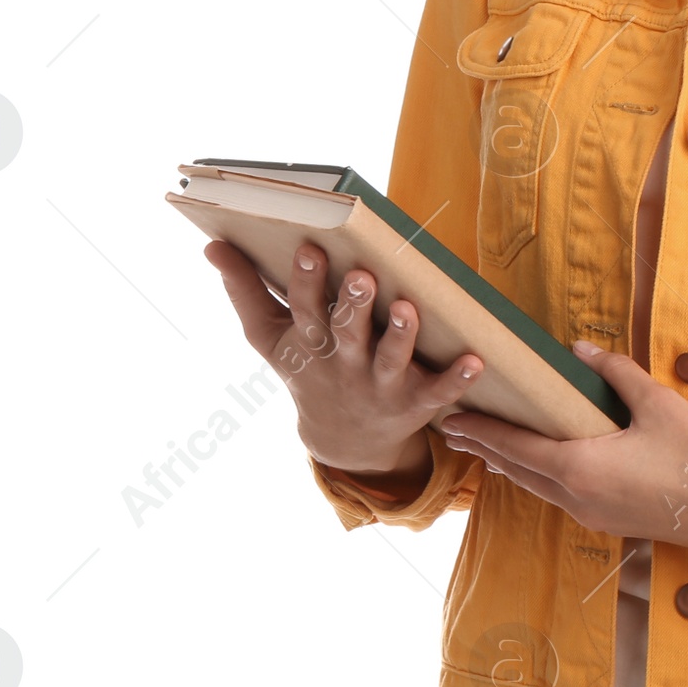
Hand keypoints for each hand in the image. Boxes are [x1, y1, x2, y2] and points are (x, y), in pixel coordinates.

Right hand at [204, 238, 484, 477]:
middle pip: (347, 333)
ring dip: (400, 335)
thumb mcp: (272, 338)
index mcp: (311, 344)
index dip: (307, 281)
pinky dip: (457, 379)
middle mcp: (344, 364)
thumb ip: (245, 290)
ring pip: (390, 359)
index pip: (305, 309)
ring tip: (409, 307)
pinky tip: (476, 360)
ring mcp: (379, 386)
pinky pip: (438, 391)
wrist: (343, 441)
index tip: (311, 248)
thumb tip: (211, 245)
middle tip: (362, 275)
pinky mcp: (414, 404)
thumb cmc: (309, 366)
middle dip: (353, 305)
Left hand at [440, 340, 687, 558]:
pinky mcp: (614, 521)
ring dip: (512, 466)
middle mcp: (580, 499)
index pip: (518, 448)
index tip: (452, 418)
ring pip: (540, 489)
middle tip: (456, 429)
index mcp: (584, 469)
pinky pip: (562, 497)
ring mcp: (596, 516)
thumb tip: (580, 350)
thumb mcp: (660, 404)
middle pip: (520, 472)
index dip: (483, 431)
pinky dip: (540, 478)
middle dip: (487, 449)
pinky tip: (543, 467)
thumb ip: (616, 374)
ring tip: (489, 447)